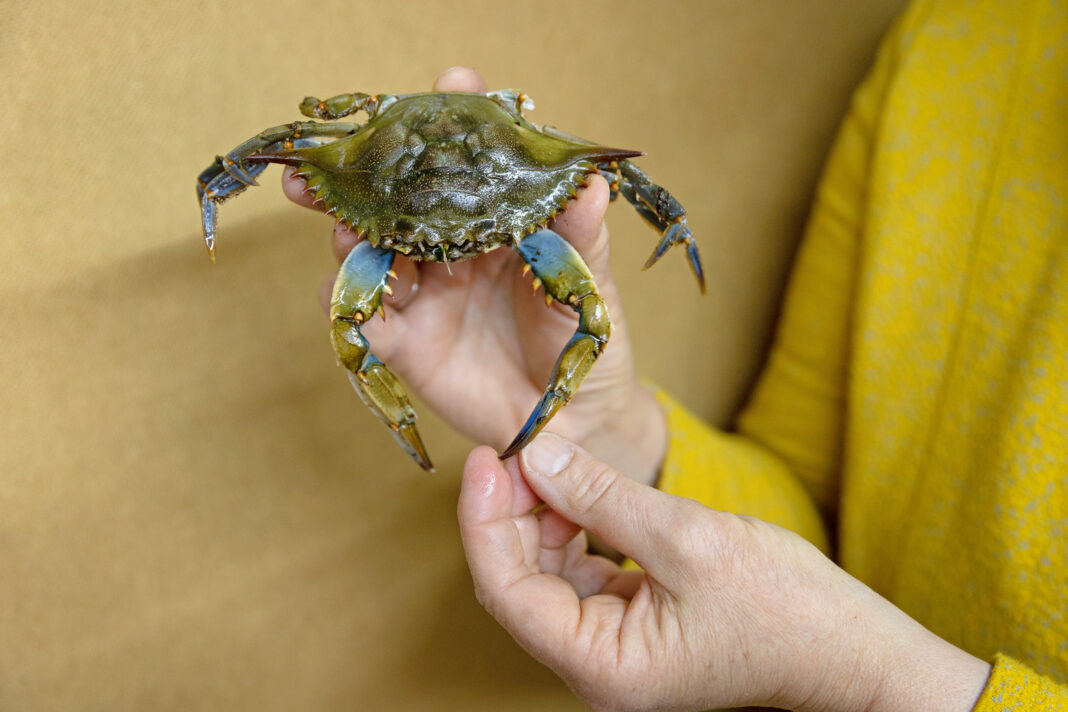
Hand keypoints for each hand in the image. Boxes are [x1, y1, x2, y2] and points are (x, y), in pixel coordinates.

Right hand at [284, 67, 664, 481]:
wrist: (576, 420)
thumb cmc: (588, 341)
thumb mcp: (590, 284)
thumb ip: (583, 238)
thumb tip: (592, 183)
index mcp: (498, 220)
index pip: (470, 160)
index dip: (458, 120)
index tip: (453, 86)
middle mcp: (453, 248)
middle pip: (400, 199)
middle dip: (368, 170)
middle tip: (343, 152)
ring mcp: (425, 293)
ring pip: (370, 252)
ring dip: (349, 233)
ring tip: (344, 224)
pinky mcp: (406, 344)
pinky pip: (364, 317)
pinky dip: (348, 301)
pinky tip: (346, 289)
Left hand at [458, 434, 991, 711]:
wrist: (851, 652)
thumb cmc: (788, 611)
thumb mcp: (688, 538)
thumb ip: (602, 497)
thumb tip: (539, 456)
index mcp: (600, 665)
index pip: (505, 590)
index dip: (485, 520)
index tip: (487, 459)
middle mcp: (596, 668)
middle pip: (519, 583)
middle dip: (513, 513)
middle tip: (520, 450)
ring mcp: (614, 651)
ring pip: (547, 577)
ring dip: (543, 518)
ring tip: (553, 465)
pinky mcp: (633, 629)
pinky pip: (582, 577)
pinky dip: (575, 532)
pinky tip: (581, 494)